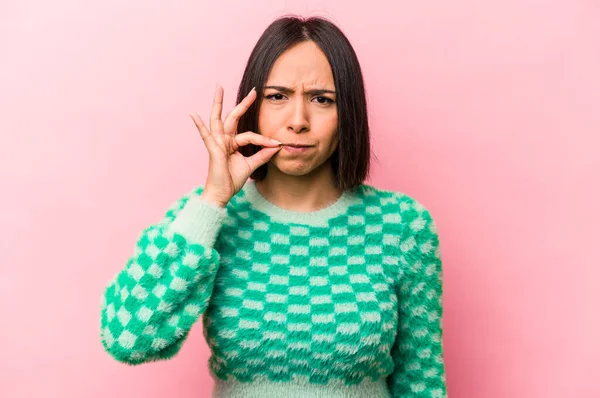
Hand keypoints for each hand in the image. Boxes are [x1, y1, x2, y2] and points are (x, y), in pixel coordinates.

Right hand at [189, 84, 281, 206]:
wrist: (222, 193)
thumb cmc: (232, 180)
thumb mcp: (251, 165)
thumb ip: (262, 155)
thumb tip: (277, 146)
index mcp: (232, 143)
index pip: (250, 134)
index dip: (264, 139)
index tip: (277, 143)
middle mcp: (224, 139)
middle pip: (234, 117)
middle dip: (244, 103)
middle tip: (253, 90)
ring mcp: (217, 142)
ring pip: (218, 119)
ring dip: (218, 103)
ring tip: (219, 87)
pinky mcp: (213, 149)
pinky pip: (205, 135)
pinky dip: (199, 124)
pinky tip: (193, 114)